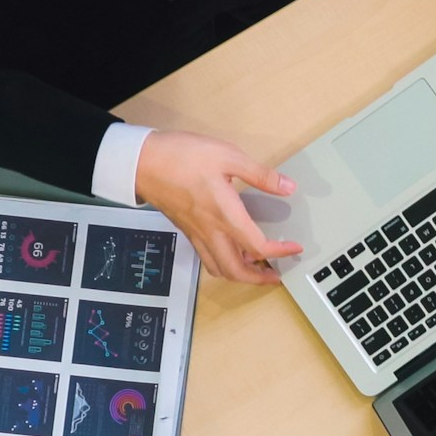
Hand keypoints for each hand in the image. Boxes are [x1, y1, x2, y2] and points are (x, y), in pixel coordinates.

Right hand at [134, 130, 301, 284]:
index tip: (294, 248)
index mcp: (224, 215)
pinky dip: (222, 264)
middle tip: (276, 275)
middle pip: (235, 271)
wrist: (141, 161)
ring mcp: (196, 233)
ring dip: (239, 275)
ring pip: (218, 268)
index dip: (280, 253)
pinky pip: (205, 257)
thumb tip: (288, 187)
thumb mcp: (228, 156)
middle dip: (258, 279)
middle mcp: (210, 230)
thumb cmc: (181, 156)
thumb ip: (261, 175)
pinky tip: (231, 252)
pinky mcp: (186, 229)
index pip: (257, 247)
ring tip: (256, 268)